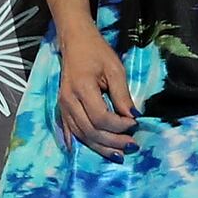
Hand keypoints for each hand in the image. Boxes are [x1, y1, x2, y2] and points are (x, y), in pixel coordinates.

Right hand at [57, 29, 140, 160]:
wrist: (75, 42)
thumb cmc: (97, 52)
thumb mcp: (115, 69)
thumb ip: (123, 95)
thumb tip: (133, 117)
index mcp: (82, 88)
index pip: (101, 117)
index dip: (119, 126)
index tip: (135, 124)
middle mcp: (69, 101)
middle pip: (91, 131)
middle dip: (113, 141)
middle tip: (132, 146)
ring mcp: (63, 106)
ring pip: (82, 136)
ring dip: (101, 147)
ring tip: (119, 154)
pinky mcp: (62, 109)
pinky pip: (72, 132)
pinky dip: (83, 144)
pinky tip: (94, 152)